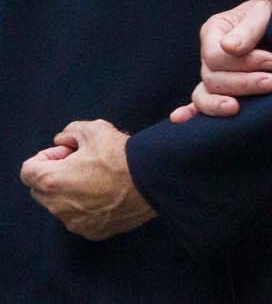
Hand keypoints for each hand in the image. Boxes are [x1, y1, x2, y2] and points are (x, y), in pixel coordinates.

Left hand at [19, 121, 155, 240]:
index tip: (68, 152)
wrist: (154, 181)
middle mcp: (58, 206)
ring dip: (71, 191)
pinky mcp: (93, 232)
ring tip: (99, 178)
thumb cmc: (123, 156)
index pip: (28, 170)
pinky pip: (80, 218)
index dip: (47, 156)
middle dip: (55, 174)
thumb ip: (71, 131)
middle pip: (40, 189)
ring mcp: (75, 222)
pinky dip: (87, 206)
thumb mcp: (96, 129)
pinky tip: (109, 193)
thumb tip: (64, 140)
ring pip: (60, 205)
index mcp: (53, 181)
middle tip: (82, 163)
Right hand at [168, 0, 271, 121]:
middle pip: (212, 78)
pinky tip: (180, 119)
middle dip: (244, 83)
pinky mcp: (221, 89)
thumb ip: (249, 28)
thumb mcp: (265, 12)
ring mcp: (213, 73)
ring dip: (221, 103)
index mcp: (215, 30)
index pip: (215, 56)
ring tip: (240, 109)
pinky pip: (200, 102)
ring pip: (204, 95)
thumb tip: (229, 47)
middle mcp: (209, 54)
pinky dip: (190, 112)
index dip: (244, 63)